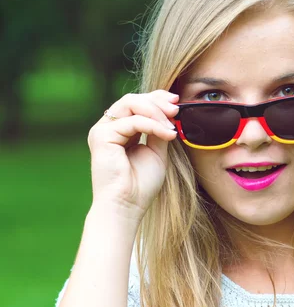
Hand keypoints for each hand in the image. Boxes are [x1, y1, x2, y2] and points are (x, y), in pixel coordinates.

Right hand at [87, 90, 179, 219]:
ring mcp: (102, 131)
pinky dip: (153, 125)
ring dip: (156, 111)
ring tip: (172, 126)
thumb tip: (170, 113)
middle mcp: (108, 128)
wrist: (127, 206)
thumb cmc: (141, 186)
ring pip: (130, 104)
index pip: (136, 104)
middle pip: (132, 99)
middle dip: (157, 101)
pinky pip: (132, 121)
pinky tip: (167, 135)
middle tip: (177, 109)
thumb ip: (159, 131)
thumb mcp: (156, 152)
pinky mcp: (102, 136)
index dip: (157, 99)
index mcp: (119, 131)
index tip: (178, 103)